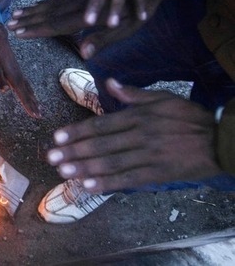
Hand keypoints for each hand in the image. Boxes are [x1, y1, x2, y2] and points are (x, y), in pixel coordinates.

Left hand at [0, 23, 40, 117]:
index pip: (22, 94)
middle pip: (28, 94)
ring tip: (38, 109)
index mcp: (14, 77)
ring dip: (33, 100)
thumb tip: (4, 90)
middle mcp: (19, 77)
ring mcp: (20, 74)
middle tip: (39, 116)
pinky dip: (30, 92)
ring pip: (28, 89)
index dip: (28, 105)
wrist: (0, 42)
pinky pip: (26, 85)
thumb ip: (0, 79)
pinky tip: (31, 95)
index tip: (34, 114)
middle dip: (33, 105)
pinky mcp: (18, 72)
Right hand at [8, 0, 169, 58]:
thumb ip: (103, 40)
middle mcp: (79, 3)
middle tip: (10, 25)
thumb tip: (83, 54)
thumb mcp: (126, 29)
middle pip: (49, 13)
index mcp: (87, 16)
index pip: (56, 25)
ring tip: (16, 14)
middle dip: (28, 20)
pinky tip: (37, 3)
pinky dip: (45, 0)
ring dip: (33, 10)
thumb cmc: (140, 11)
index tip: (20, 33)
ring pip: (51, 3)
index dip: (37, 30)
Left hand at [47, 79, 221, 192]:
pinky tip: (88, 187)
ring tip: (63, 172)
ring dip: (84, 168)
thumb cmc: (190, 118)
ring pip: (110, 163)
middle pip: (100, 145)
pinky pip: (127, 179)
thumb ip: (134, 93)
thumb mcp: (164, 98)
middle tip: (51, 157)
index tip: (57, 137)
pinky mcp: (157, 173)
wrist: (221, 141)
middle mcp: (140, 135)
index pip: (101, 124)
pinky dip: (107, 184)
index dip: (77, 131)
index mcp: (139, 116)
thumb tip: (109, 82)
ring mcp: (148, 155)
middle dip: (73, 152)